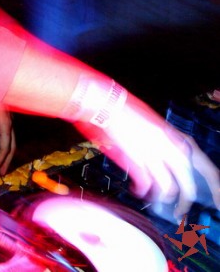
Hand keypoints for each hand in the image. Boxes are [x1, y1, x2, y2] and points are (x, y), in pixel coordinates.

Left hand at [0, 99, 15, 175]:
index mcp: (6, 126)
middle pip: (12, 147)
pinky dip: (7, 145)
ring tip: (3, 163)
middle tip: (1, 173)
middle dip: (7, 161)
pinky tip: (2, 146)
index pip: (5, 148)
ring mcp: (10, 121)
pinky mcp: (8, 118)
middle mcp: (11, 125)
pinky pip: (10, 136)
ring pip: (13, 141)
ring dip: (8, 154)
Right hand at [78, 93, 219, 217]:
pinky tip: (138, 191)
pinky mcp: (135, 160)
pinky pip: (146, 185)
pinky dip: (142, 192)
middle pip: (187, 181)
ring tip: (156, 200)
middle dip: (186, 200)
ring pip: (168, 187)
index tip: (216, 198)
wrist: (106, 103)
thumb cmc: (126, 109)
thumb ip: (164, 140)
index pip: (202, 163)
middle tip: (181, 211)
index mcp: (173, 136)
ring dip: (162, 198)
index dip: (213, 183)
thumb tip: (170, 155)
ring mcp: (151, 154)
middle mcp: (167, 146)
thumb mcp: (153, 123)